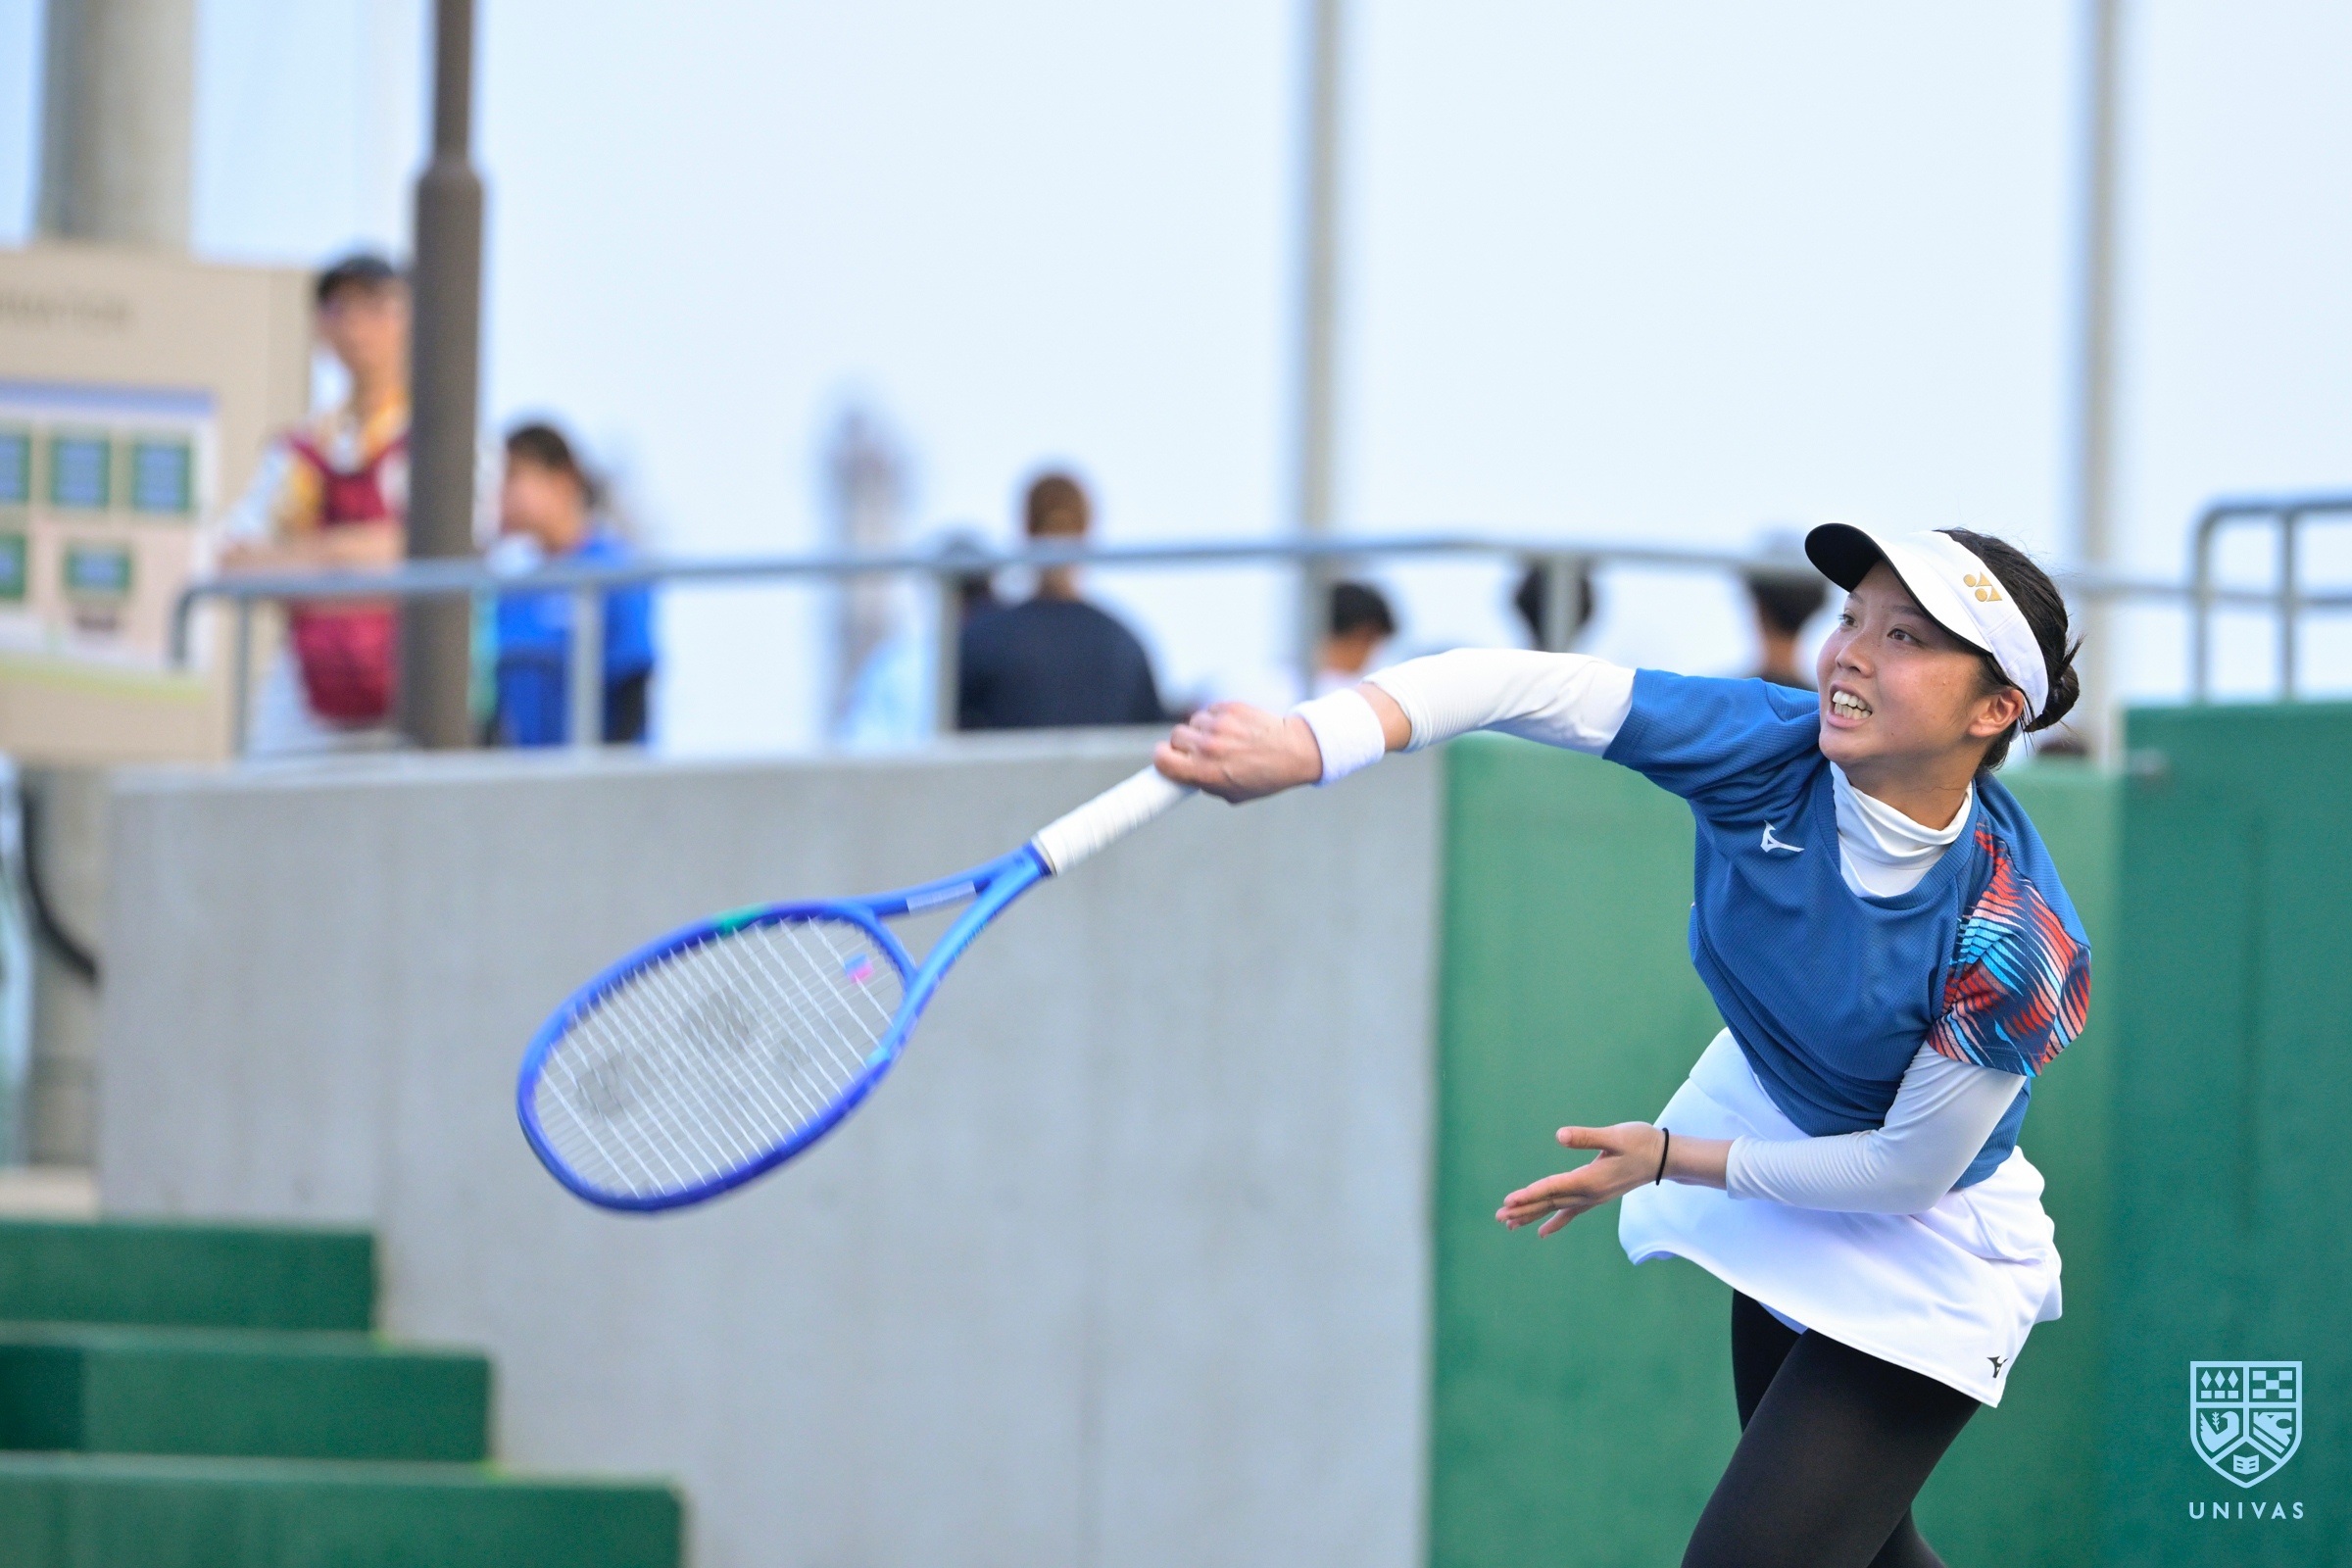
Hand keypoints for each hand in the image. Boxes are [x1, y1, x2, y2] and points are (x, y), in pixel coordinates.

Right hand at [1154, 701, 1323, 801]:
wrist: (1294, 750)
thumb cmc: (1265, 777)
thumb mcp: (1232, 794)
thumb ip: (1205, 784)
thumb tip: (1184, 774)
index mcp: (1205, 772)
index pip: (1161, 759)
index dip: (1162, 759)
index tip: (1167, 759)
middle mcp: (1208, 747)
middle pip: (1174, 737)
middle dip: (1183, 745)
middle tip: (1199, 751)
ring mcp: (1219, 725)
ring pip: (1192, 722)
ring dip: (1200, 730)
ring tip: (1222, 739)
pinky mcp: (1229, 707)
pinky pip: (1209, 710)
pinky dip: (1216, 718)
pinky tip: (1232, 728)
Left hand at [1496, 1122, 1665, 1237]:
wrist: (1665, 1159)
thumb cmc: (1641, 1142)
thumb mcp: (1615, 1136)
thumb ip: (1587, 1137)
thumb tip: (1560, 1135)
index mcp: (1590, 1179)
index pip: (1553, 1188)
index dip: (1530, 1194)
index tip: (1509, 1202)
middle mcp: (1589, 1193)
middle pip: (1550, 1202)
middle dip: (1523, 1209)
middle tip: (1499, 1217)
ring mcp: (1593, 1198)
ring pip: (1557, 1209)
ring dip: (1533, 1215)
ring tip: (1509, 1225)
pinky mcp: (1597, 1197)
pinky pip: (1571, 1212)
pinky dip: (1555, 1221)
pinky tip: (1542, 1231)